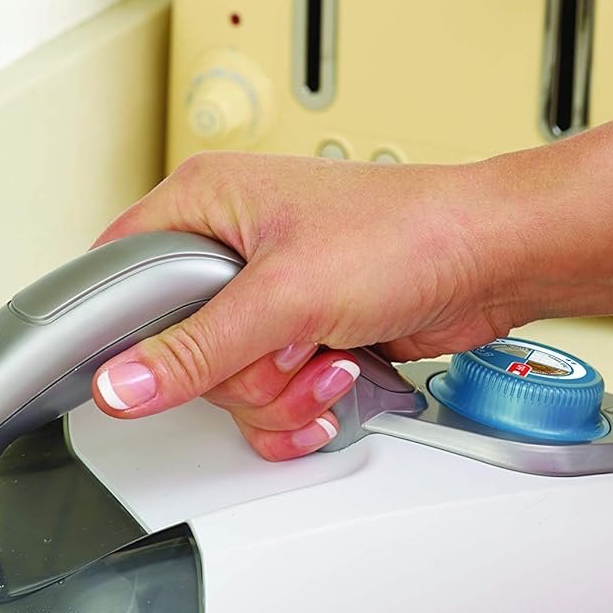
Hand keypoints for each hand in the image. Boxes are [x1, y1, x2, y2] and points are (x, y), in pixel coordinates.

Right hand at [88, 151, 534, 458]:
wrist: (493, 258)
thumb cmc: (410, 232)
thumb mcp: (285, 296)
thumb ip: (196, 349)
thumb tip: (122, 383)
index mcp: (206, 203)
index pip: (118, 272)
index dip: (127, 331)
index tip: (155, 369)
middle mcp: (232, 249)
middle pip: (178, 353)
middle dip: (243, 372)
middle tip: (288, 343)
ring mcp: (269, 300)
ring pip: (226, 387)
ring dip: (282, 394)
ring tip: (328, 357)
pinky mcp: (302, 337)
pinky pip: (267, 401)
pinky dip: (300, 409)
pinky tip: (335, 382)